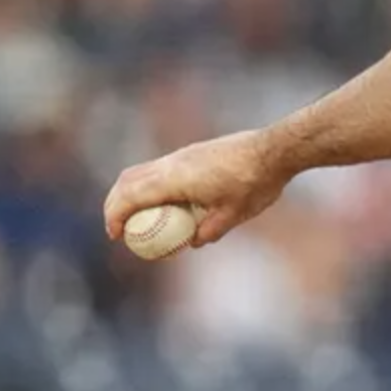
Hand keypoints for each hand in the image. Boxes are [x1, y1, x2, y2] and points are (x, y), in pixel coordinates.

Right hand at [103, 130, 290, 248]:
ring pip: (142, 170)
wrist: (276, 149)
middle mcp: (173, 162)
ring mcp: (183, 154)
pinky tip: (166, 201)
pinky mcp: (194, 151)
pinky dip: (150, 184)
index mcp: (175, 179)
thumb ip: (209, 231)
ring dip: (131, 192)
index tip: (116, 236)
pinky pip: (160, 167)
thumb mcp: (232, 215)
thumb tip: (192, 242)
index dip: (115, 217)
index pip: (129, 197)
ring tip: (139, 216)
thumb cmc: (255, 182)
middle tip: (119, 228)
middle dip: (115, 204)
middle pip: (127, 180)